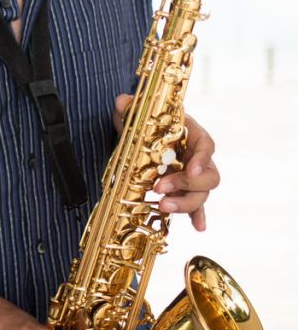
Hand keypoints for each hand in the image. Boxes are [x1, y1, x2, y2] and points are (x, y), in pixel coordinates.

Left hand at [114, 94, 219, 231]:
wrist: (144, 135)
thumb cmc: (147, 123)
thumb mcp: (136, 114)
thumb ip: (129, 108)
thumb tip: (122, 102)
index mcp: (191, 134)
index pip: (206, 145)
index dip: (201, 159)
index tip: (189, 169)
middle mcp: (197, 157)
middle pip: (208, 176)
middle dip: (185, 185)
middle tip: (159, 188)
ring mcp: (192, 176)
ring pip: (201, 194)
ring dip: (184, 204)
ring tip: (162, 206)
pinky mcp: (184, 191)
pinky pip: (197, 206)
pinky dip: (197, 216)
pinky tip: (198, 227)